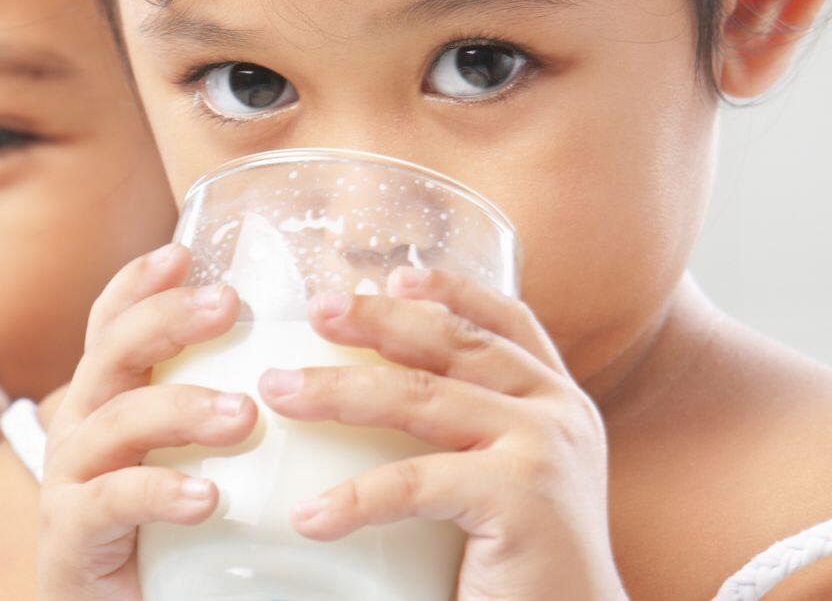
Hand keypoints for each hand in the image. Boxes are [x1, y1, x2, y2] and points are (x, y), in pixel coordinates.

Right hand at [38, 244, 257, 600]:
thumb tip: (305, 366)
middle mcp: (84, 425)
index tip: (183, 252)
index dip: (140, 283)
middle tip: (229, 305)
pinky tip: (209, 497)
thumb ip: (228, 404)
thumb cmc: (169, 522)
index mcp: (112, 396)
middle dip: (168, 320)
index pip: (113, 323)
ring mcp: (71, 479)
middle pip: (113, 352)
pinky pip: (112, 502)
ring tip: (244, 414)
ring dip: (183, 408)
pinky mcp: (72, 537)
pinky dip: (160, 492)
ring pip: (119, 420)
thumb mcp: (193, 451)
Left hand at [258, 267, 626, 600]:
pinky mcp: (521, 498)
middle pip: (451, 343)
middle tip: (316, 310)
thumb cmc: (525, 561)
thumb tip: (378, 392)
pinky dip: (354, 498)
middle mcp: (557, 410)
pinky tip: (309, 516)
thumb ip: (471, 430)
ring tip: (279, 390)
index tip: (391, 275)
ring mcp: (543, 448)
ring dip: (340, 391)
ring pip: (421, 398)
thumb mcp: (509, 473)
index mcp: (555, 399)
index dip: (451, 287)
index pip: (506, 320)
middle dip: (377, 321)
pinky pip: (415, 482)